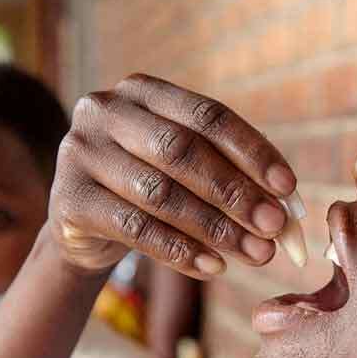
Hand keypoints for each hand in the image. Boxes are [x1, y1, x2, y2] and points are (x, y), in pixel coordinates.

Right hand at [50, 75, 295, 278]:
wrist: (83, 224)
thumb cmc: (149, 187)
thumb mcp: (186, 169)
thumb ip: (232, 174)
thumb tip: (288, 206)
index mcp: (143, 91)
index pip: (207, 115)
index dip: (251, 151)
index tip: (288, 188)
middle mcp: (105, 110)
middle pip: (182, 150)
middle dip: (235, 192)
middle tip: (274, 226)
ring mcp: (80, 151)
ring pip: (159, 192)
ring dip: (214, 228)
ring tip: (254, 254)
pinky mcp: (68, 198)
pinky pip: (134, 227)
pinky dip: (179, 250)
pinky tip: (213, 267)